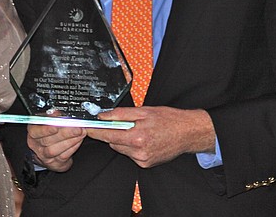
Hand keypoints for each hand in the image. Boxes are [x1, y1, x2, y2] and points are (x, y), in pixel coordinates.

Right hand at [27, 121, 85, 171]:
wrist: (47, 147)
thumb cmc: (48, 130)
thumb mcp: (48, 119)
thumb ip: (53, 116)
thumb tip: (58, 114)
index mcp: (33, 131)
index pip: (36, 131)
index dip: (46, 129)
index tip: (56, 126)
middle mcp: (36, 144)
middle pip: (48, 140)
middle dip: (65, 133)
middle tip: (77, 128)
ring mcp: (44, 155)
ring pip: (55, 150)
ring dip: (70, 140)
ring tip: (80, 132)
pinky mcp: (54, 163)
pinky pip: (63, 156)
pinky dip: (73, 147)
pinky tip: (78, 140)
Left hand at [87, 106, 215, 167]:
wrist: (188, 132)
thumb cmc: (169, 119)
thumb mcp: (145, 111)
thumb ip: (121, 114)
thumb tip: (103, 115)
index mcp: (137, 136)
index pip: (108, 135)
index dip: (95, 131)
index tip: (87, 127)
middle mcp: (139, 151)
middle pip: (113, 142)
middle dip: (113, 132)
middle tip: (124, 122)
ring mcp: (142, 160)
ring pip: (121, 148)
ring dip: (124, 139)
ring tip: (139, 130)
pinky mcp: (146, 164)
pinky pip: (131, 154)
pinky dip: (133, 146)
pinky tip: (145, 139)